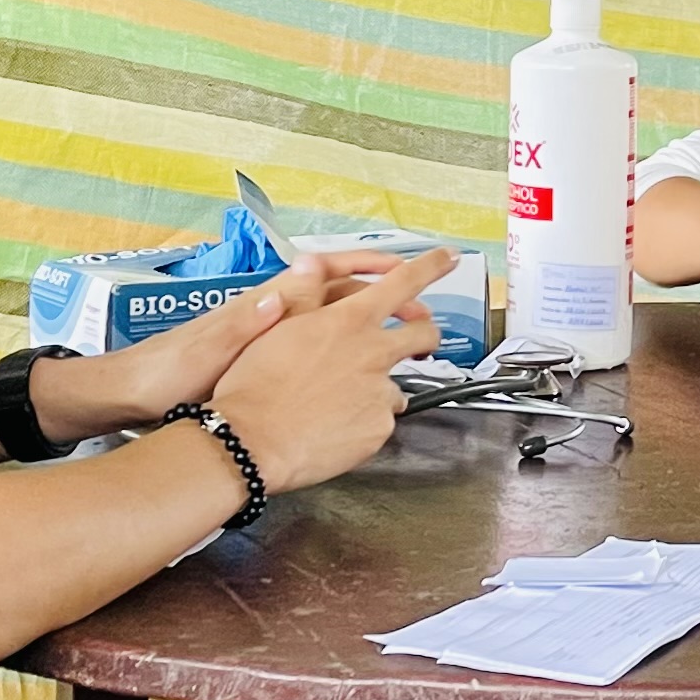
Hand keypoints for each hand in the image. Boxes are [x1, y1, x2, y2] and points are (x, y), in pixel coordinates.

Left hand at [57, 251, 404, 433]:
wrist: (132, 397)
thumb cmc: (165, 374)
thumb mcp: (206, 350)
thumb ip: (245, 324)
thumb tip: (284, 293)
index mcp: (263, 304)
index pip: (327, 271)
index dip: (368, 266)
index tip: (405, 269)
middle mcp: (271, 314)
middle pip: (340, 294)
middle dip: (384, 296)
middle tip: (422, 313)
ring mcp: (269, 337)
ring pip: (332, 322)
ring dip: (370, 325)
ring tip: (405, 343)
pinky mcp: (264, 362)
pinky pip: (318, 349)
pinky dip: (346, 352)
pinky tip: (361, 373)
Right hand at [202, 253, 451, 498]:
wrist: (250, 440)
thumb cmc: (253, 385)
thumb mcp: (276, 327)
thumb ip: (305, 298)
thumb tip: (311, 265)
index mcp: (349, 320)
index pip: (403, 282)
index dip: (430, 266)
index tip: (448, 258)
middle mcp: (373, 351)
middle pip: (422, 334)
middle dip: (423, 336)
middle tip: (415, 345)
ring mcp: (380, 391)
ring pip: (398, 384)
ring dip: (381, 388)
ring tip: (341, 401)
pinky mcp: (379, 427)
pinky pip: (381, 419)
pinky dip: (365, 421)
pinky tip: (336, 425)